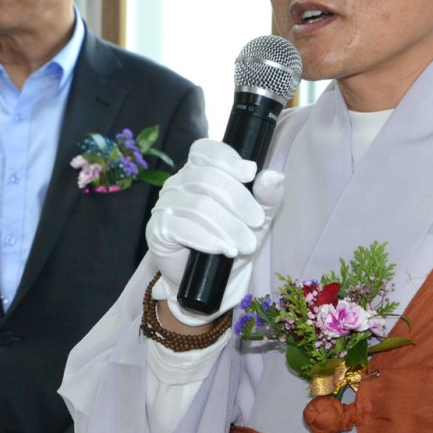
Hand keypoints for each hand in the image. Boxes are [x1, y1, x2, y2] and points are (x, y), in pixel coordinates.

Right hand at [146, 139, 284, 324]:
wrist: (213, 281)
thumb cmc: (233, 241)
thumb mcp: (258, 218)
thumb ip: (267, 196)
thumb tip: (274, 175)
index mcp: (200, 171)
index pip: (205, 151)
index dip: (226, 158)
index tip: (250, 173)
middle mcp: (178, 183)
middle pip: (207, 178)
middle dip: (238, 200)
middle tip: (257, 223)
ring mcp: (165, 205)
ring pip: (198, 205)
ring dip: (227, 226)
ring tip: (245, 245)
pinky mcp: (158, 230)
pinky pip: (182, 228)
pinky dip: (208, 239)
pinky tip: (225, 249)